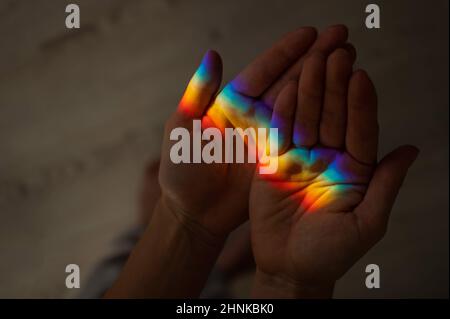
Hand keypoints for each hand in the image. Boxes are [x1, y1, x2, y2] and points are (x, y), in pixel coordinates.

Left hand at [159, 26, 350, 238]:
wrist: (192, 212)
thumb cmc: (180, 171)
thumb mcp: (182, 128)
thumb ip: (198, 93)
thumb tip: (213, 54)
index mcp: (231, 103)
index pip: (263, 71)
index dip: (285, 52)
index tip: (312, 33)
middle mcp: (254, 116)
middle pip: (288, 82)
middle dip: (314, 59)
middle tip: (342, 37)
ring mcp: (269, 137)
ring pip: (301, 105)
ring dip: (324, 83)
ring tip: (348, 61)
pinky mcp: (279, 158)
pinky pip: (302, 135)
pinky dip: (321, 118)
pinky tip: (342, 101)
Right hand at [250, 49, 418, 296]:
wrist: (288, 269)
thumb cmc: (329, 254)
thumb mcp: (366, 224)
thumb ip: (385, 186)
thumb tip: (410, 150)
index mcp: (355, 170)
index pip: (361, 131)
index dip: (360, 104)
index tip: (360, 76)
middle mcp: (329, 158)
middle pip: (333, 117)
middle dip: (335, 87)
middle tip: (336, 54)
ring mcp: (301, 158)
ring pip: (306, 119)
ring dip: (309, 91)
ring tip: (311, 62)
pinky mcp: (275, 163)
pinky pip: (278, 135)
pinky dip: (281, 113)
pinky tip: (286, 90)